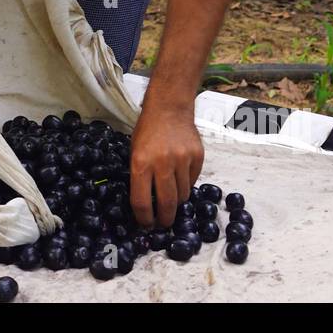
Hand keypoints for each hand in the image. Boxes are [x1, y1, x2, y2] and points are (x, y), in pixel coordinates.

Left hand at [129, 102, 203, 228]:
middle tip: (163, 223)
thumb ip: (140, 176)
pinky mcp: (197, 157)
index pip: (141, 201)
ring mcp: (182, 160)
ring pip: (182, 195)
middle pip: (166, 204)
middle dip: (165, 219)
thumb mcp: (135, 152)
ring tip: (172, 199)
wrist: (169, 108)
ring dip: (177, 202)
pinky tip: (180, 179)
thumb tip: (146, 204)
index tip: (146, 224)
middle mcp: (162, 163)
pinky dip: (186, 185)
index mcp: (141, 163)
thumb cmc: (147, 131)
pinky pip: (192, 182)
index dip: (144, 218)